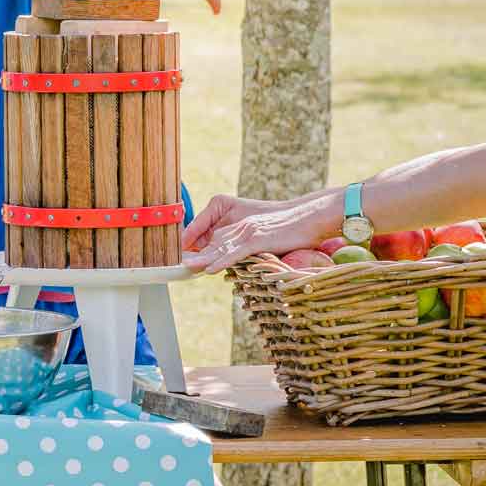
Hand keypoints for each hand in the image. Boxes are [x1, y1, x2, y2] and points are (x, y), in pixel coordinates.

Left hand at [181, 192, 339, 272]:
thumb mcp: (265, 236)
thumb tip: (233, 260)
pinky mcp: (258, 239)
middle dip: (193, 254)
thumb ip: (247, 245)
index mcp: (240, 225)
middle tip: (175, 266)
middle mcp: (240, 226)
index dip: (196, 249)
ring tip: (185, 268)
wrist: (311, 216)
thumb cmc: (292, 229)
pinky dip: (222, 261)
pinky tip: (210, 269)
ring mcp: (248, 232)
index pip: (212, 238)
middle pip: (210, 243)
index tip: (183, 261)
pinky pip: (236, 252)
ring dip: (201, 259)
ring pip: (219, 247)